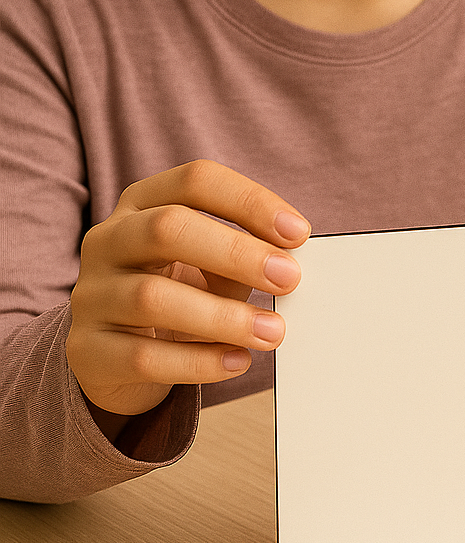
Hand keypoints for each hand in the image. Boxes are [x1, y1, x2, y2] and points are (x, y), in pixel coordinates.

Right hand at [67, 160, 308, 428]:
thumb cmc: (176, 297)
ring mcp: (91, 295)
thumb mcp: (208, 268)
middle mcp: (108, 241)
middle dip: (236, 252)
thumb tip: (290, 266)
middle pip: (167, 228)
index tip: (298, 233)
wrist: (112, 357)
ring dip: (223, 316)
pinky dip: (199, 361)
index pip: (195, 181)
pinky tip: (237, 361)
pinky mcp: (88, 351)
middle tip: (288, 278)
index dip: (249, 202)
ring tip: (271, 332)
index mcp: (141, 204)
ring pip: (152, 297)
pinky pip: (144, 357)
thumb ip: (244, 260)